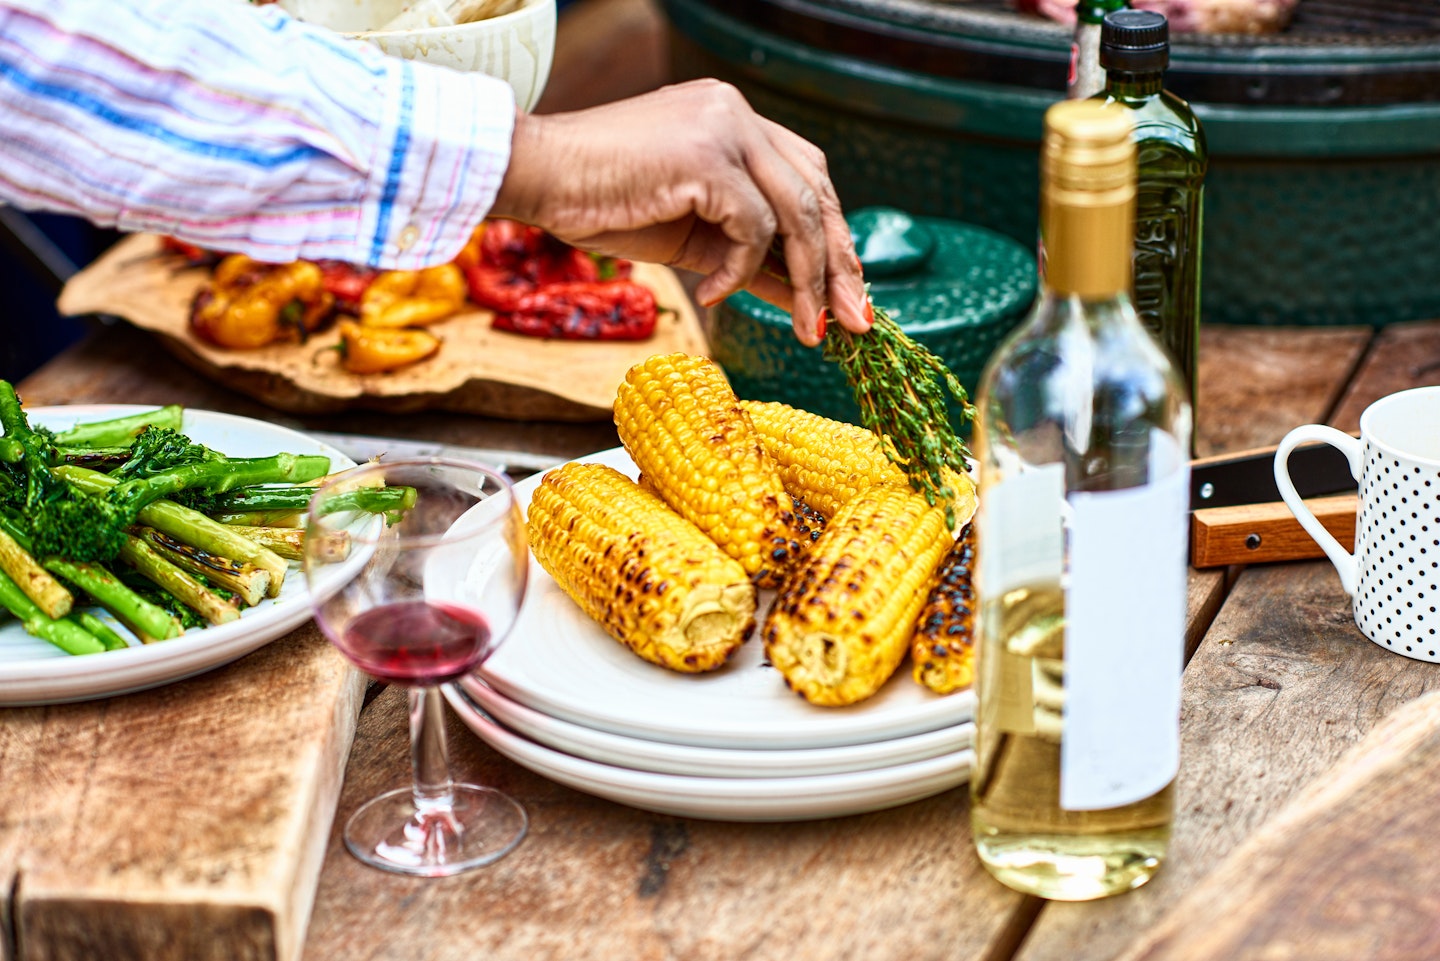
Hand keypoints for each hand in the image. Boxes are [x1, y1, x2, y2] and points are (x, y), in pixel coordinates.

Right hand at [491, 79, 869, 346]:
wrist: (537, 178)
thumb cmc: (599, 204)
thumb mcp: (691, 236)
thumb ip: (746, 255)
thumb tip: (802, 298)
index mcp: (735, 122)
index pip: (807, 177)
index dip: (831, 236)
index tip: (846, 290)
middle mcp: (738, 114)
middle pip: (816, 192)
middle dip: (838, 263)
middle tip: (856, 321)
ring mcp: (726, 129)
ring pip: (796, 212)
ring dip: (806, 280)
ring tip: (807, 329)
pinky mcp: (708, 157)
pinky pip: (751, 228)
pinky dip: (739, 271)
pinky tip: (711, 294)